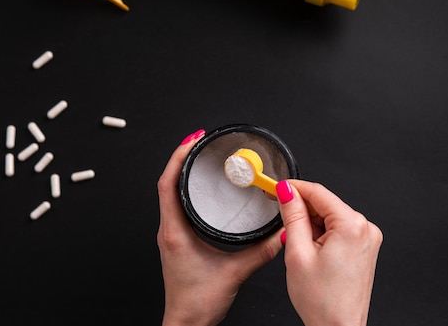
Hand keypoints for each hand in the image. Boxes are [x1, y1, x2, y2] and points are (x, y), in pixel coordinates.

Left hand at [157, 130, 283, 325]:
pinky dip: (186, 189)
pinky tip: (201, 188)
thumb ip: (261, 251)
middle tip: (200, 140)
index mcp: (176, 232)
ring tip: (200, 157)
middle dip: (182, 157)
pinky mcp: (177, 240)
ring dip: (182, 172)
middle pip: (167, 182)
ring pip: (170, 194)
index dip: (178, 157)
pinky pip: (177, 205)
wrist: (186, 324)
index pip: (167, 184)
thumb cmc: (198, 303)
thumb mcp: (235, 272)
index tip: (194, 139)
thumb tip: (280, 233)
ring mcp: (171, 235)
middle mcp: (169, 230)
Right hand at [276, 179, 382, 325]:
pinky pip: (340, 229)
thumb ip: (293, 216)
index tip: (277, 187)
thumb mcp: (298, 253)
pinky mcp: (365, 247)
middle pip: (326, 204)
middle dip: (303, 209)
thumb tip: (288, 192)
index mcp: (352, 226)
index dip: (294, 187)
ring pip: (332, 217)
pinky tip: (313, 250)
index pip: (319, 192)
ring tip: (300, 248)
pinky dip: (323, 233)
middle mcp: (366, 228)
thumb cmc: (323, 301)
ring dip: (312, 224)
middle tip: (281, 218)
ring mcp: (368, 238)